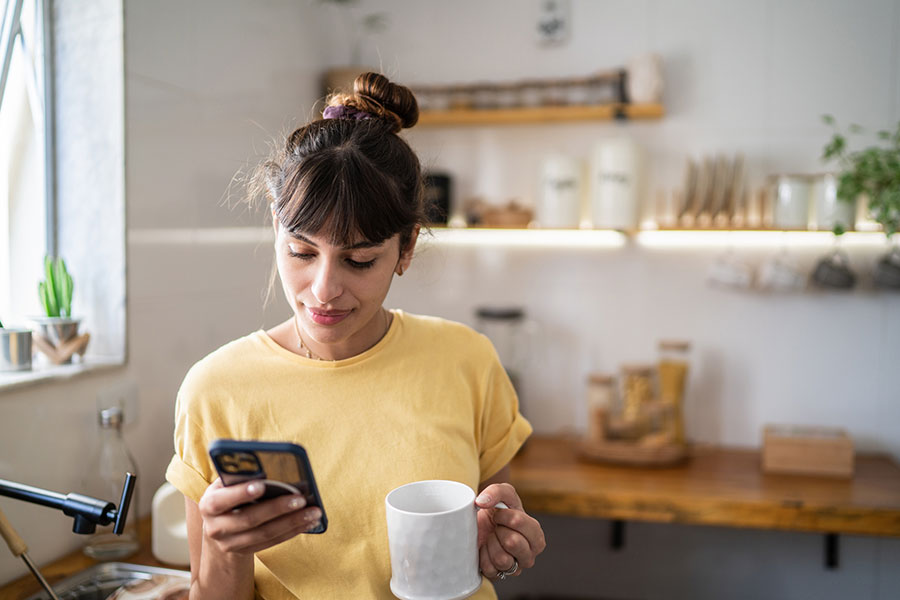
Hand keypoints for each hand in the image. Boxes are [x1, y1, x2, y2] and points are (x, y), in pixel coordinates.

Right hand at [197, 479, 322, 554]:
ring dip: (292, 522)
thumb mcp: (225, 485)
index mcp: (209, 505)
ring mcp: (231, 544)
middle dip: (277, 508)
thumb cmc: (227, 496)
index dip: (240, 493)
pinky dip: (293, 531)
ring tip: (313, 511)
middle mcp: (216, 528)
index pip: (222, 500)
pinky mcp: (247, 552)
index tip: (261, 485)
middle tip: (301, 498)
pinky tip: (309, 522)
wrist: (218, 529)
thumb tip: (266, 465)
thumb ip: (239, 476)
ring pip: (265, 534)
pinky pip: (273, 542)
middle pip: (249, 519)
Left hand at [475, 483, 545, 579]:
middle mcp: (529, 556)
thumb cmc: (497, 511)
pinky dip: (483, 556)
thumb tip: (481, 501)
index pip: (518, 522)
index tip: (499, 514)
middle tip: (496, 528)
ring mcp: (515, 569)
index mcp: (536, 536)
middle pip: (512, 542)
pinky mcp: (499, 577)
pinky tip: (485, 550)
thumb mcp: (502, 493)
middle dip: (498, 530)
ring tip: (492, 539)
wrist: (479, 525)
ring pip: (502, 559)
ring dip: (491, 544)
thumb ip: (496, 491)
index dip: (503, 515)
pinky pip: (490, 569)